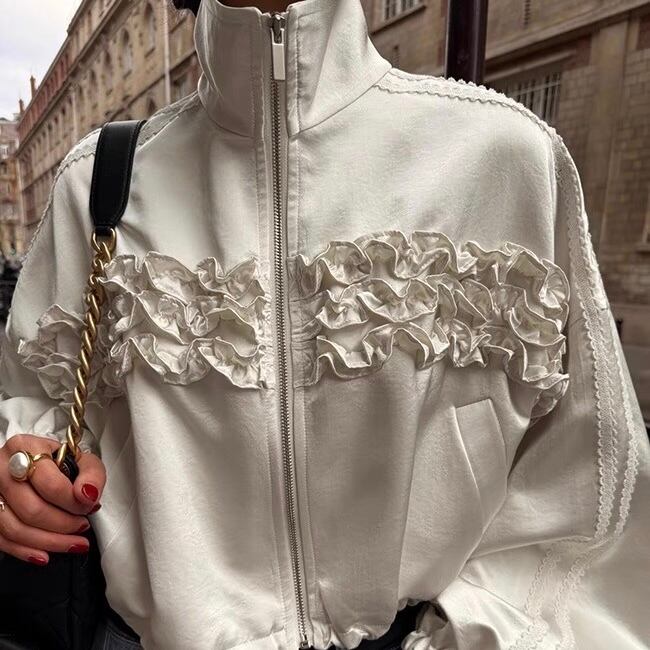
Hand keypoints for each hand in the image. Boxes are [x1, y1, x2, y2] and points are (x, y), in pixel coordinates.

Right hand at [0, 433, 105, 564]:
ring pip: (15, 528)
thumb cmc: (56, 461)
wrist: (31, 460)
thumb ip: (91, 474)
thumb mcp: (79, 458)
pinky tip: (45, 554)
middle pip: (31, 509)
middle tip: (83, 527)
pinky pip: (2, 540)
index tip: (89, 506)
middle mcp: (1, 468)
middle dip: (63, 525)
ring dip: (49, 542)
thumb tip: (88, 496)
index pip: (49, 483)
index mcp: (25, 448)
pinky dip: (26, 551)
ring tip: (73, 543)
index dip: (72, 501)